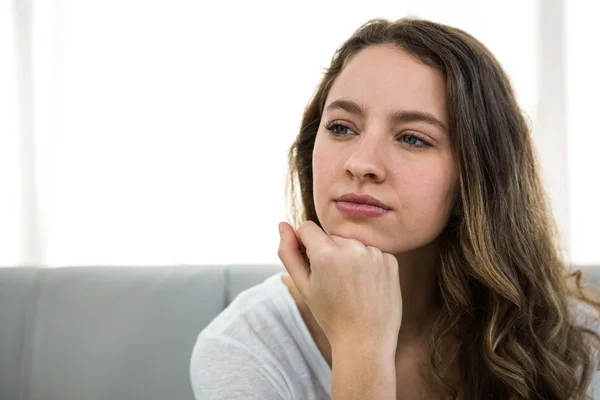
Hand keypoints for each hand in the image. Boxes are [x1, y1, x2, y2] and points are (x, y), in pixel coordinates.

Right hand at [277, 220, 401, 349]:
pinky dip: (367, 264)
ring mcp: (374, 253)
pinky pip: (370, 252)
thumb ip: (288, 252)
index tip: (312, 266)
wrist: (366, 340)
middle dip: (328, 253)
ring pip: (351, 244)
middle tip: (333, 284)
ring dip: (348, 258)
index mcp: (326, 254)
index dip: (304, 245)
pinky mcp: (390, 260)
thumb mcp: (303, 285)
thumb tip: (283, 224)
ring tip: (351, 287)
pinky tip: (366, 287)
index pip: (306, 228)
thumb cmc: (330, 315)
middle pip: (330, 236)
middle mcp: (352, 248)